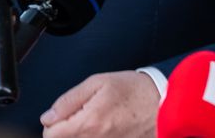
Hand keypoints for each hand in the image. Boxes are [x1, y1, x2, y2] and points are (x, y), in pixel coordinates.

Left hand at [40, 71, 159, 137]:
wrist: (166, 106)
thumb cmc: (136, 92)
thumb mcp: (98, 83)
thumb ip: (69, 100)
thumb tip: (48, 117)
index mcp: (89, 123)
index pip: (51, 134)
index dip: (53, 123)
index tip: (62, 116)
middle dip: (65, 132)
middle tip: (79, 118)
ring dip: (79, 136)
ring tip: (95, 125)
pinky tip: (104, 132)